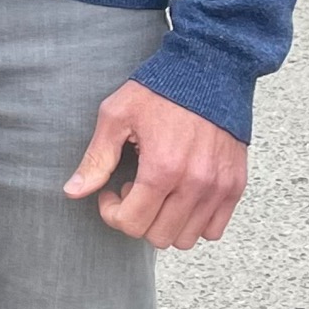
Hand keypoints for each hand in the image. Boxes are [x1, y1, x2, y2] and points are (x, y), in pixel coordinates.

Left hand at [64, 80, 247, 250]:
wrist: (208, 69)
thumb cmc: (160, 90)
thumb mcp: (117, 115)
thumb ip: (97, 158)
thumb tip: (73, 192)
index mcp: (162, 169)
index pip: (132, 224)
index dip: (112, 212)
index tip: (111, 191)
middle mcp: (195, 184)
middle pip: (158, 237)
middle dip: (138, 218)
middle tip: (134, 187)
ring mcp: (218, 188)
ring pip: (186, 239)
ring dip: (165, 222)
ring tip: (157, 189)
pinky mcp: (235, 186)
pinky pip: (213, 230)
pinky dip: (194, 221)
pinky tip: (180, 193)